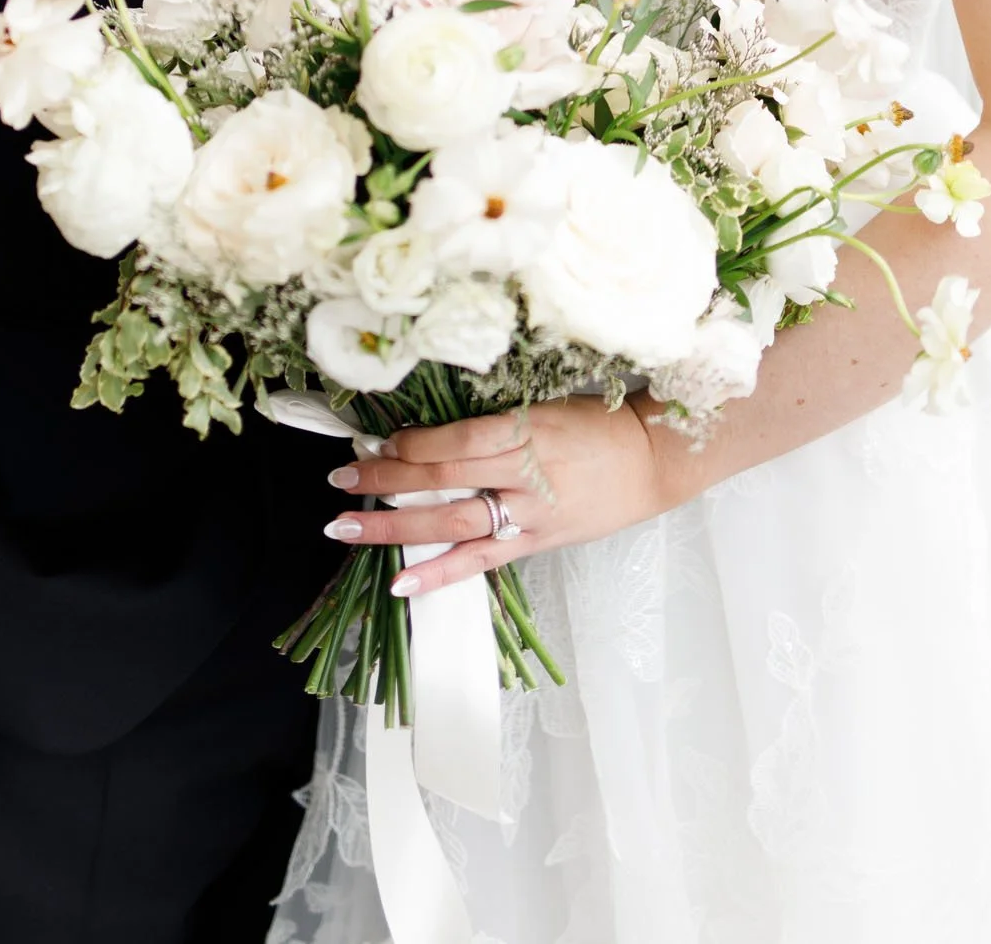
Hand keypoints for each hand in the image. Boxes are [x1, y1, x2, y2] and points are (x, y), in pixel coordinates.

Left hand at [322, 399, 693, 598]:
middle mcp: (523, 472)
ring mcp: (529, 514)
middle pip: (441, 478)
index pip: (453, 440)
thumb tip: (426, 433)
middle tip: (339, 480)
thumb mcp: (543, 406)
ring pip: (451, 521)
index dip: (408, 444)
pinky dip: (439, 572)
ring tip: (347, 528)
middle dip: (384, 481)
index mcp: (524, 429)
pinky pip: (480, 561)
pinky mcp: (536, 543)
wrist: (651, 461)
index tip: (374, 442)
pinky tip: (401, 583)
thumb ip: (491, 423)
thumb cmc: (595, 425)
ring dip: (394, 526)